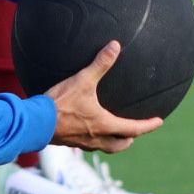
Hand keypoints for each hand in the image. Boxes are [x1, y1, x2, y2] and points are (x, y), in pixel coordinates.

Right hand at [46, 40, 162, 152]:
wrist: (34, 122)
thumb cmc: (60, 104)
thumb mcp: (82, 80)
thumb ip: (100, 64)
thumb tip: (114, 47)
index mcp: (104, 125)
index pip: (133, 129)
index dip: (148, 125)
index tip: (158, 121)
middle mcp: (96, 138)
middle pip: (120, 145)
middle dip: (129, 139)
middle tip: (134, 132)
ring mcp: (82, 143)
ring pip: (105, 147)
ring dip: (113, 141)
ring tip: (114, 133)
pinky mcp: (69, 142)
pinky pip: (88, 144)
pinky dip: (95, 139)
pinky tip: (88, 128)